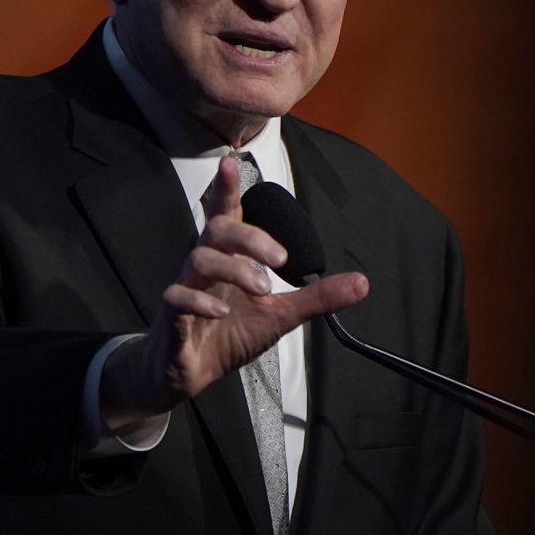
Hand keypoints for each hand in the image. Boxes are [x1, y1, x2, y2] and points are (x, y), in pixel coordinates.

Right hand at [100, 156, 368, 430]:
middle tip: (280, 259)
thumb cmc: (228, 334)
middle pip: (217, 229)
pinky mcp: (171, 317)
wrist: (187, 373)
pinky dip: (200, 301)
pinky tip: (222, 312)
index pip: (226, 215)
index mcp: (228, 259)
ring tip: (263, 289)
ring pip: (199, 257)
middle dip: (249, 236)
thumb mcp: (280, 315)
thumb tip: (362, 282)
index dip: (227, 188)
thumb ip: (316, 297)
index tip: (230, 162)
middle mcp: (205, 266)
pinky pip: (177, 296)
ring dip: (234, 269)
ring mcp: (186, 287)